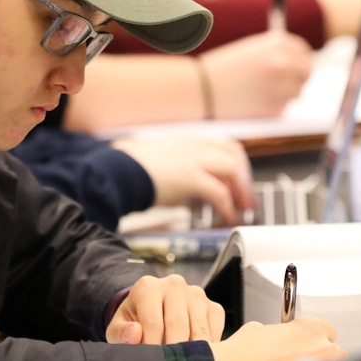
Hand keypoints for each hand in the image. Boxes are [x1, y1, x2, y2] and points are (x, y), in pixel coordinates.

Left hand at [106, 274, 225, 344]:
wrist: (152, 311)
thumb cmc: (133, 323)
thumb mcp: (118, 328)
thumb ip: (121, 332)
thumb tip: (136, 333)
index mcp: (148, 287)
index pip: (153, 322)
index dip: (152, 348)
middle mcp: (174, 285)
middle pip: (178, 325)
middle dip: (173, 354)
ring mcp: (196, 294)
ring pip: (199, 330)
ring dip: (192, 354)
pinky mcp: (213, 306)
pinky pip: (215, 331)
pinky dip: (209, 350)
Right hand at [111, 135, 255, 222]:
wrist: (115, 172)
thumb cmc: (126, 170)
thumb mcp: (154, 163)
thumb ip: (170, 169)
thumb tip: (176, 186)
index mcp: (184, 142)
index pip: (220, 146)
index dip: (234, 164)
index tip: (237, 182)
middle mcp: (192, 146)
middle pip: (233, 152)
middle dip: (244, 176)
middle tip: (246, 198)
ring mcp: (192, 159)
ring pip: (232, 168)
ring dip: (241, 190)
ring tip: (241, 209)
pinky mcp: (189, 177)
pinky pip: (219, 192)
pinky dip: (227, 206)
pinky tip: (228, 218)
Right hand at [200, 31, 313, 119]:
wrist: (201, 88)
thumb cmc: (222, 69)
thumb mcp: (251, 50)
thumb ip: (276, 53)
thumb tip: (298, 65)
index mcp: (278, 43)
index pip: (304, 52)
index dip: (300, 61)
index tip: (296, 68)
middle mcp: (285, 62)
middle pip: (306, 72)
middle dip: (297, 78)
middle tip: (283, 84)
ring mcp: (282, 86)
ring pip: (296, 92)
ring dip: (284, 94)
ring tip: (257, 92)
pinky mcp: (276, 108)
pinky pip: (283, 108)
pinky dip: (272, 107)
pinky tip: (251, 103)